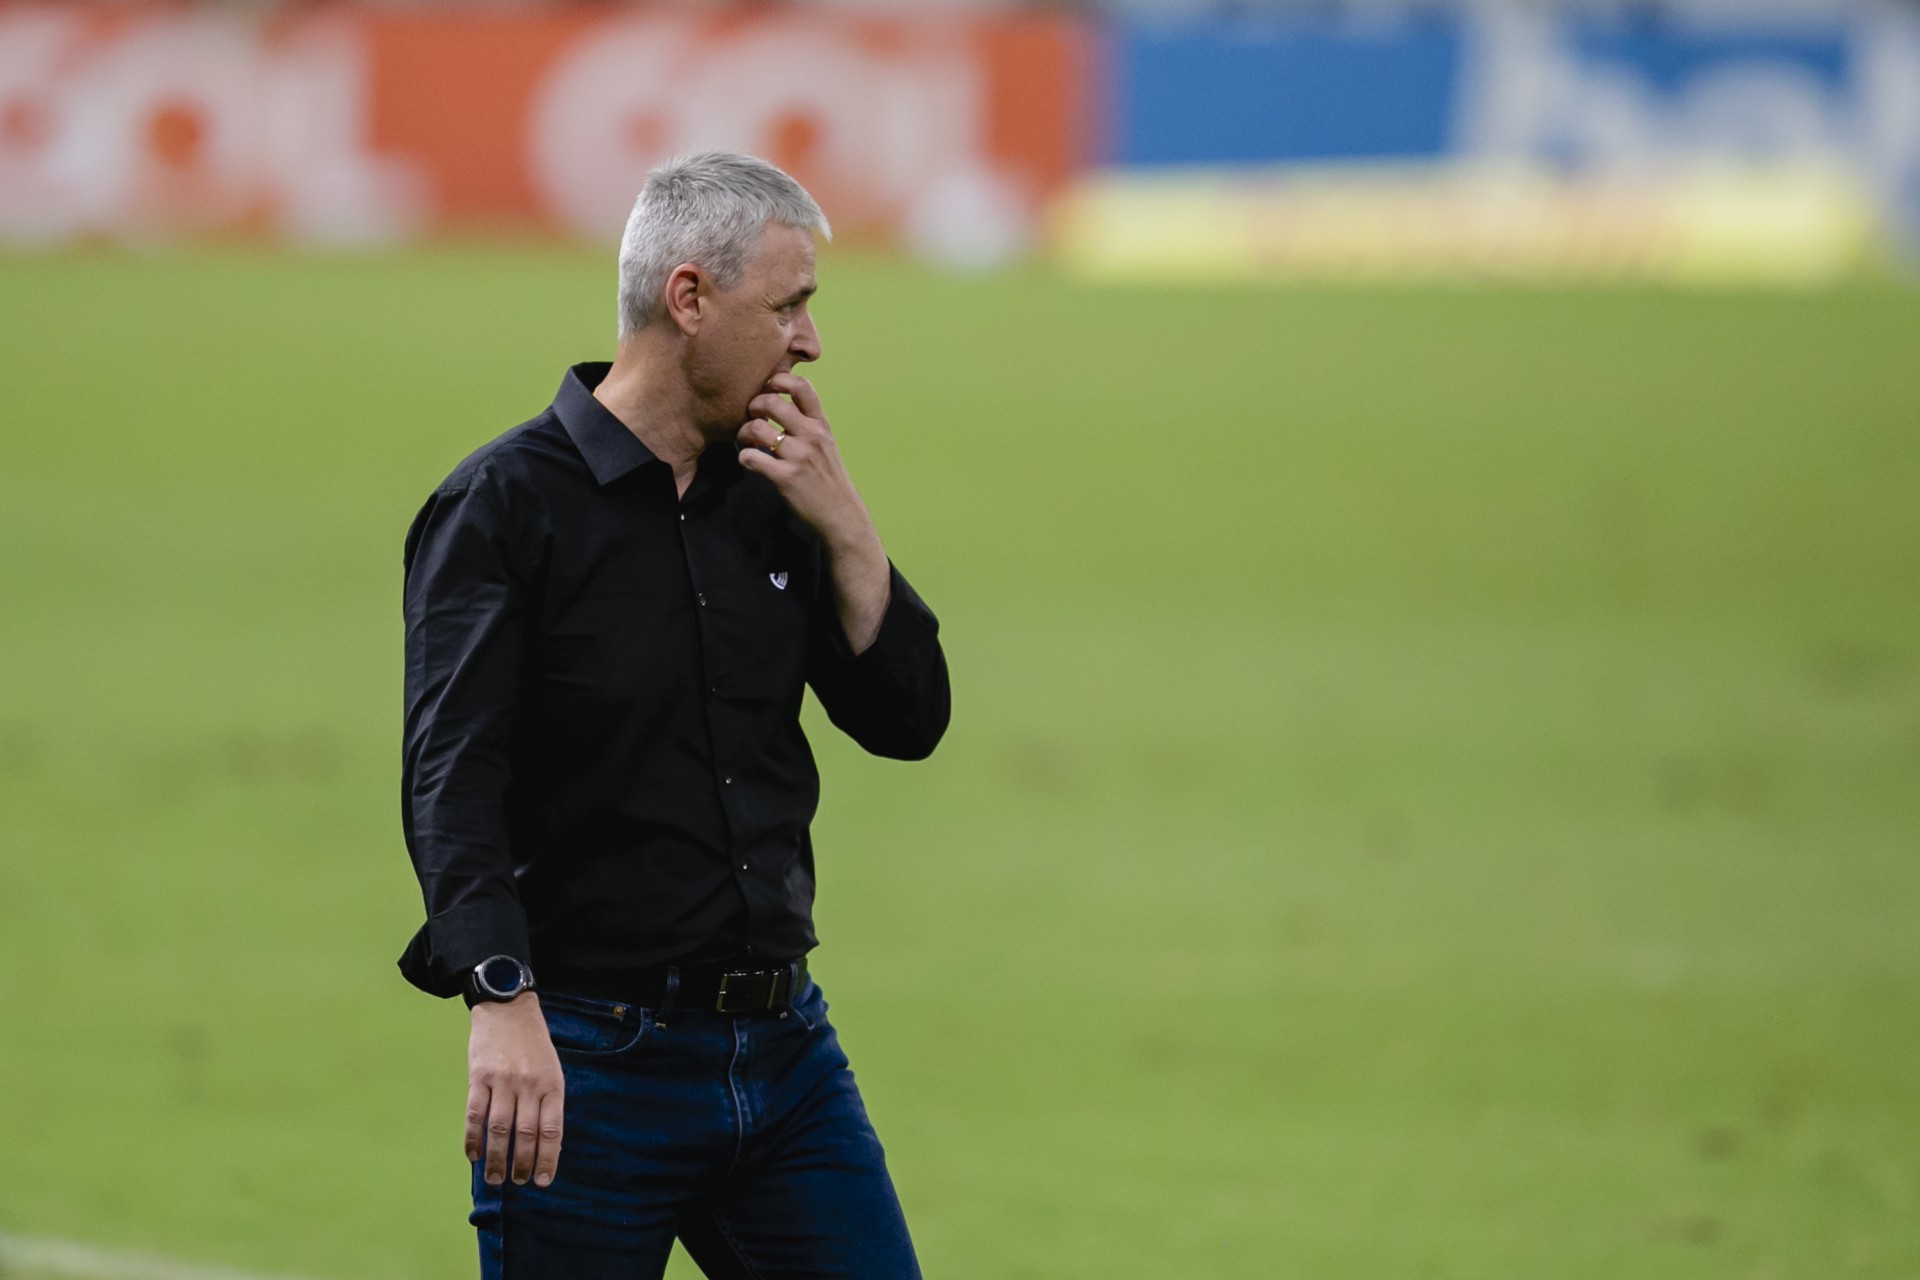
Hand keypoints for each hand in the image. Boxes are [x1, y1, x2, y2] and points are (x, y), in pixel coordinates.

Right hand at [466, 994, 563, 1187]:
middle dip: (521, 1165)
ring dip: (496, 1158)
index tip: (542, 1181)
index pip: (552, 1131)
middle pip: (525, 1135)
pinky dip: (473, 1138)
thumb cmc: (533, 1044)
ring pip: (499, 1129)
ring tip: (494, 1178)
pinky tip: (473, 1155)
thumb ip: (546, 1102)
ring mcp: (503, 1081)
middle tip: (515, 1182)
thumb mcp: (551, 1069)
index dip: (547, 1159)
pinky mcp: (479, 1076)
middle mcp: (530, 1085)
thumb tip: (542, 1143)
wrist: (508, 1008)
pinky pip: (475, 1114)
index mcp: (552, 1085)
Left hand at [736, 373, 891, 652]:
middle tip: (751, 418)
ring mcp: (799, 457)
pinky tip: (749, 461)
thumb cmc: (829, 479)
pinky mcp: (785, 478)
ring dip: (743, 432)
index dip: (779, 380)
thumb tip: (780, 400)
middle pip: (773, 402)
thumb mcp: (826, 444)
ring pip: (757, 428)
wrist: (841, 515)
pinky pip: (751, 457)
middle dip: (754, 406)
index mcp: (821, 425)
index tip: (768, 389)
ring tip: (746, 441)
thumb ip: (808, 422)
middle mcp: (812, 436)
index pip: (802, 387)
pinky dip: (743, 456)